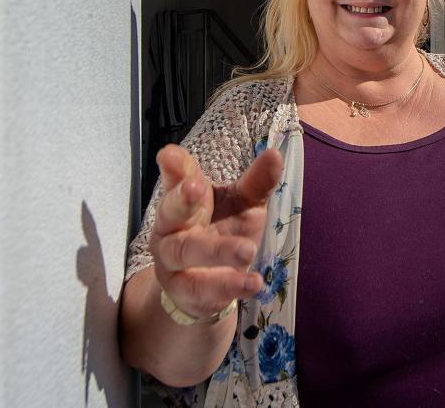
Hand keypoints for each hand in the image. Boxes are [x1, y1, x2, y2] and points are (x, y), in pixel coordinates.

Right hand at [149, 144, 282, 319]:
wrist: (204, 289)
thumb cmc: (222, 232)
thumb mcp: (241, 205)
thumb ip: (255, 182)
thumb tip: (275, 153)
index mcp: (186, 200)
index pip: (177, 179)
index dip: (175, 166)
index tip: (170, 154)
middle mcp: (172, 227)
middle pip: (171, 211)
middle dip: (181, 199)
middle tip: (196, 186)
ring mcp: (173, 260)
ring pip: (186, 252)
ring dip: (217, 251)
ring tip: (248, 250)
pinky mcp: (184, 290)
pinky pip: (202, 290)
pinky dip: (228, 286)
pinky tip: (254, 283)